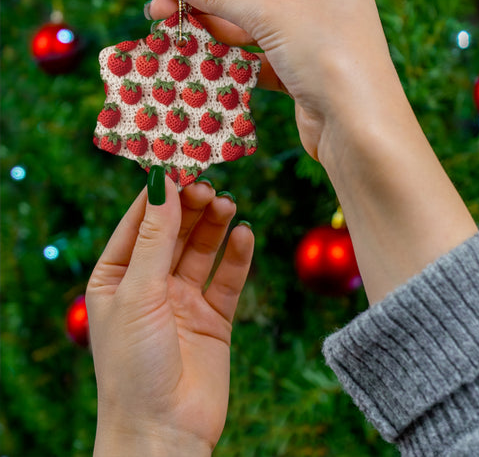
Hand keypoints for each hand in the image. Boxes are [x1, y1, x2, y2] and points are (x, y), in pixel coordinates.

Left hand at [86, 177, 252, 455]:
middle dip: (191, 207)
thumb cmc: (134, 365)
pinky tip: (245, 234)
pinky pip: (227, 278)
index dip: (159, 193)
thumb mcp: (138, 292)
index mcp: (117, 277)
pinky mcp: (214, 317)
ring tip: (228, 204)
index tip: (180, 163)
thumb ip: (155, 237)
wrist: (164, 432)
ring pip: (202, 250)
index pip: (139, 222)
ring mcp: (183, 300)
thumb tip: (162, 182)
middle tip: (210, 185)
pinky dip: (237, 256)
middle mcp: (150, 284)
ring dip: (215, 225)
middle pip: (174, 232)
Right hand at [149, 0, 476, 303]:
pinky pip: (259, 58)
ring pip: (251, 28)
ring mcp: (311, 37)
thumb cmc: (329, 58)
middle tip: (158, 13)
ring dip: (213, 32)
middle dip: (204, 3)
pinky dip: (232, 60)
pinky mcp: (301, 71)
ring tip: (173, 36)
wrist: (359, 130)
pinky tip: (201, 61)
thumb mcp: (274, 17)